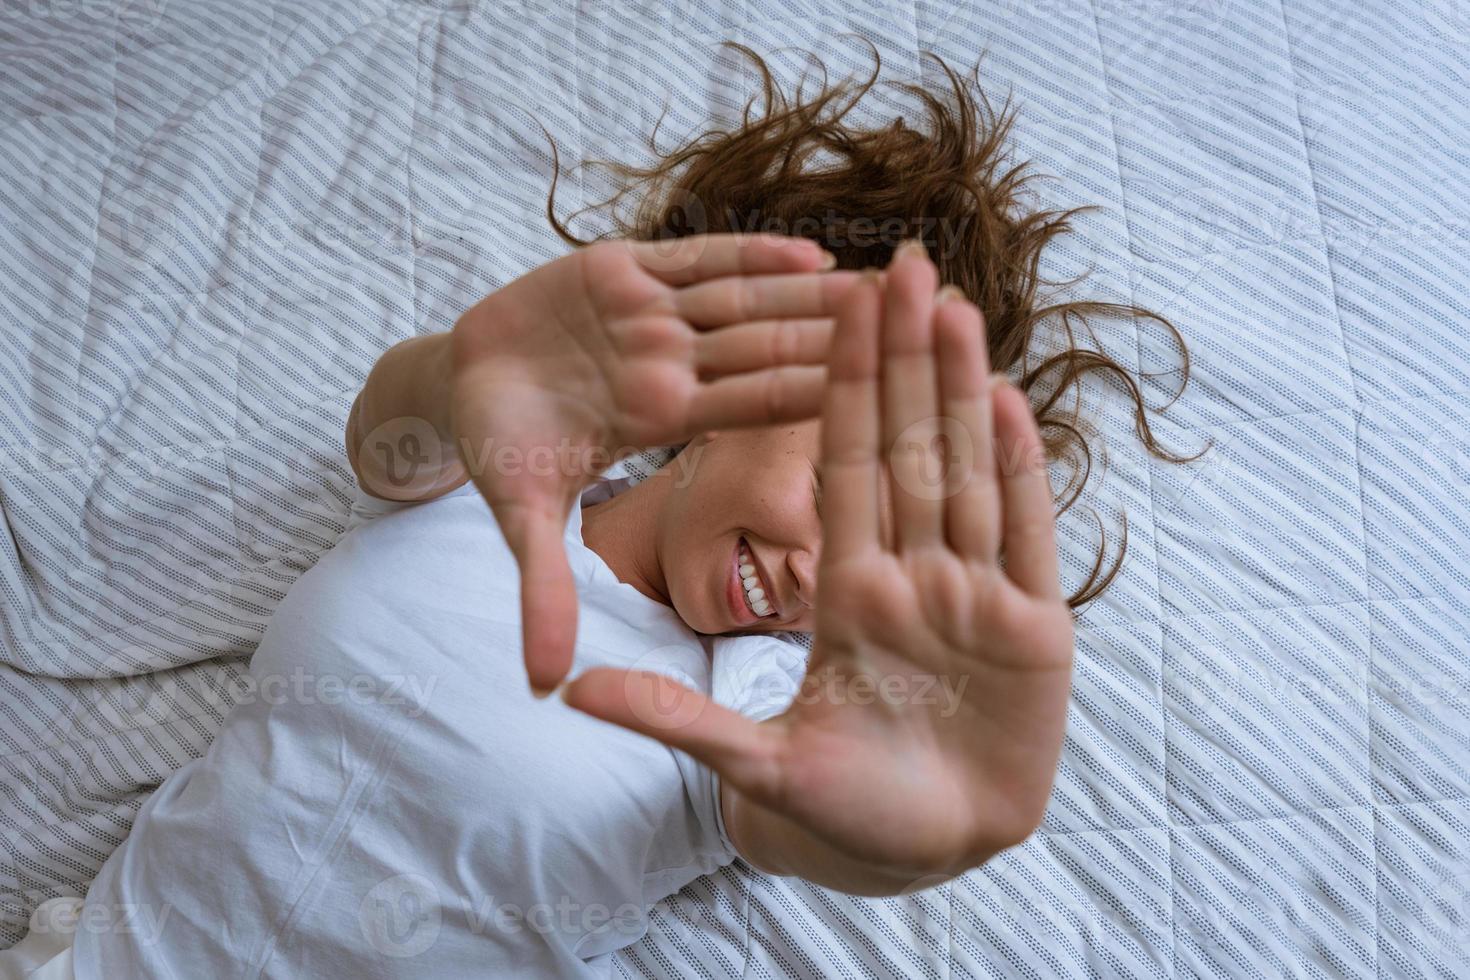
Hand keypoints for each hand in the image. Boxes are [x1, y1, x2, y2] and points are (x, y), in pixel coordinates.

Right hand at [449, 234, 858, 693]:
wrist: (458, 381)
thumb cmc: (496, 447)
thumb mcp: (517, 515)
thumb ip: (543, 588)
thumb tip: (542, 687)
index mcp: (660, 417)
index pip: (756, 405)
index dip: (822, 393)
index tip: (893, 397)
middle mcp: (672, 366)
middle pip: (771, 346)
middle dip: (846, 335)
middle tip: (928, 328)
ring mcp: (653, 314)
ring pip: (748, 297)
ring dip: (816, 290)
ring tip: (891, 284)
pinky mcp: (626, 267)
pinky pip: (697, 257)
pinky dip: (749, 252)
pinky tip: (810, 251)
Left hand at [562, 243, 1073, 889]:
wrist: (935, 857)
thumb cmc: (851, 816)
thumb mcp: (758, 766)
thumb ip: (675, 719)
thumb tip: (568, 690)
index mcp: (845, 595)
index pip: (841, 470)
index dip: (837, 389)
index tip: (830, 310)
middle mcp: (910, 579)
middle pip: (908, 450)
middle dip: (905, 360)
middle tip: (902, 264)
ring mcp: (975, 598)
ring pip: (968, 474)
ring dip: (963, 391)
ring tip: (955, 306)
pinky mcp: (1036, 629)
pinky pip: (1026, 535)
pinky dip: (1022, 471)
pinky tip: (1011, 399)